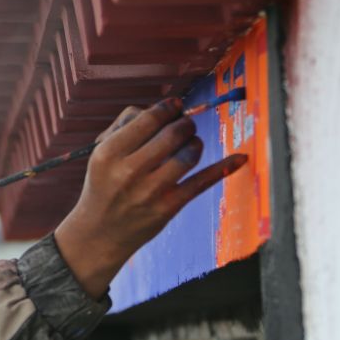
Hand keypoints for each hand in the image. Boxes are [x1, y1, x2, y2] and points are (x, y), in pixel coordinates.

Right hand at [54, 98, 246, 297]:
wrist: (98, 234)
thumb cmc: (103, 186)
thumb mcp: (100, 154)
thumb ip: (126, 126)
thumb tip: (164, 110)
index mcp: (109, 153)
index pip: (149, 119)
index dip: (168, 108)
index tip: (175, 106)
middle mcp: (129, 171)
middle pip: (173, 133)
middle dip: (185, 124)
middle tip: (185, 126)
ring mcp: (150, 191)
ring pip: (189, 154)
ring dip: (195, 143)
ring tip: (190, 144)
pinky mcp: (168, 207)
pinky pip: (202, 182)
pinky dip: (224, 168)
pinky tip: (240, 158)